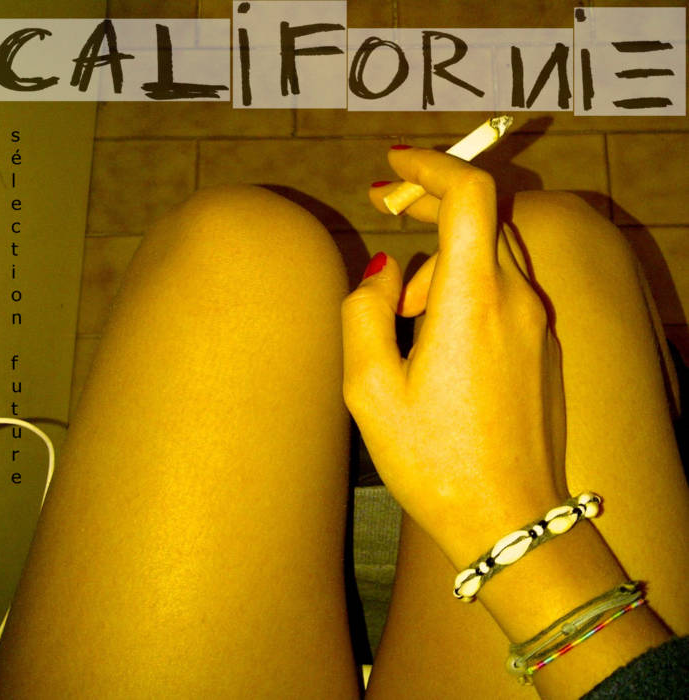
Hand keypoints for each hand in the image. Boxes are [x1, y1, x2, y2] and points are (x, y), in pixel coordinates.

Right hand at [342, 148, 566, 566]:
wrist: (509, 518)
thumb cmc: (432, 460)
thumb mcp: (369, 389)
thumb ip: (364, 311)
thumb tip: (384, 270)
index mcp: (472, 302)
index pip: (470, 196)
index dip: (430, 167)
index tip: (393, 165)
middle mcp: (516, 300)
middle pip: (481, 217)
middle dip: (429, 203)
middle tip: (384, 204)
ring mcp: (537, 323)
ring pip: (489, 253)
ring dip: (443, 258)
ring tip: (403, 310)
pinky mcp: (543, 346)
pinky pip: (502, 288)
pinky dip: (464, 285)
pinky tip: (436, 335)